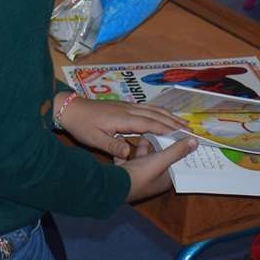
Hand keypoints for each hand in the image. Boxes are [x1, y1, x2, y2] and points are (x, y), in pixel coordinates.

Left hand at [58, 94, 186, 158]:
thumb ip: (112, 145)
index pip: (149, 123)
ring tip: (181, 121)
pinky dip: (157, 111)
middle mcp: (128, 110)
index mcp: (123, 119)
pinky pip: (145, 107)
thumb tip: (128, 153)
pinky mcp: (123, 106)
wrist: (70, 108)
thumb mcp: (94, 139)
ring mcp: (126, 106)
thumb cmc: (82, 125)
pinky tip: (161, 114)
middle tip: (188, 128)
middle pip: (154, 114)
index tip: (181, 133)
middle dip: (172, 121)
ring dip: (167, 115)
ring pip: (151, 109)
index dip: (166, 128)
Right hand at [115, 134, 196, 201]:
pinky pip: (126, 158)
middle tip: (163, 128)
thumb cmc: (142, 175)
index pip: (176, 163)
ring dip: (142, 145)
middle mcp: (152, 179)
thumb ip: (177, 150)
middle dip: (159, 143)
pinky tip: (121, 136)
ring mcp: (137, 176)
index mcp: (165, 180)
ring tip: (144, 129)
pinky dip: (124, 149)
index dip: (179, 150)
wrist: (114, 185)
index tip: (181, 136)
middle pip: (158, 158)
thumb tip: (194, 141)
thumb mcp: (161, 160)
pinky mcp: (124, 172)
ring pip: (142, 157)